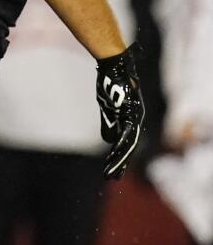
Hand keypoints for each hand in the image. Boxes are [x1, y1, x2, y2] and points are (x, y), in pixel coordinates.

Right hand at [96, 43, 145, 178]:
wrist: (114, 67)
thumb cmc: (110, 84)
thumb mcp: (107, 107)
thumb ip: (108, 124)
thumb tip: (109, 141)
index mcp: (131, 120)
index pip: (126, 143)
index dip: (120, 158)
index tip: (114, 170)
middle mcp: (136, 120)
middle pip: (129, 148)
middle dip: (120, 164)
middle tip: (112, 178)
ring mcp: (134, 117)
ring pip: (128, 145)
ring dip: (119, 160)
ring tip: (111, 173)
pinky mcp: (130, 113)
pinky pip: (125, 134)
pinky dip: (120, 147)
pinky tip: (115, 156)